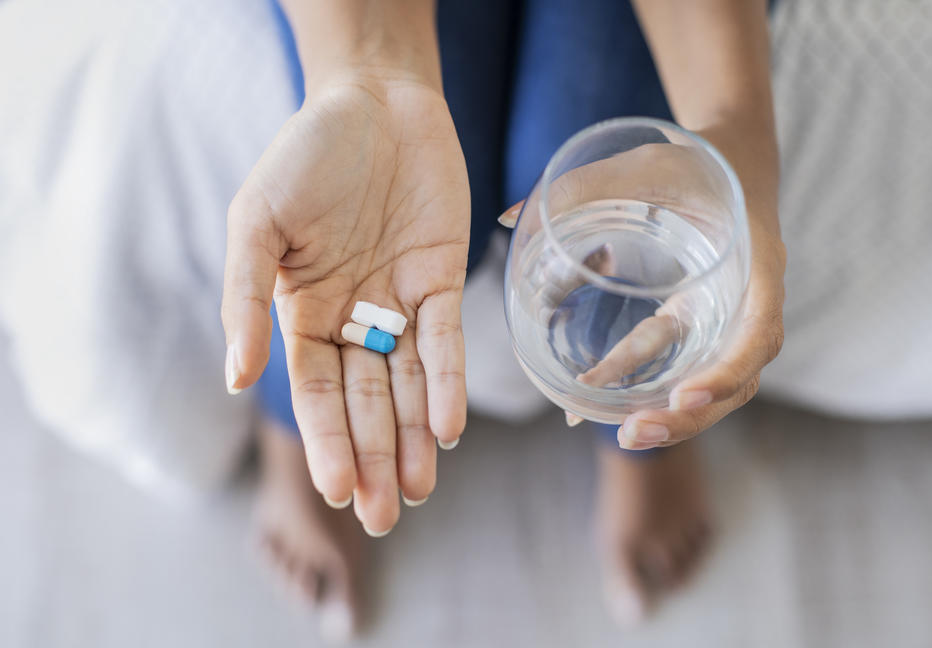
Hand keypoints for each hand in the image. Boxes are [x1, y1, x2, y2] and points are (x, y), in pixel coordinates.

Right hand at [222, 75, 469, 534]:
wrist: (373, 101)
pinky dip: (447, 383)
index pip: (317, 392)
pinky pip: (446, 340)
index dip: (328, 441)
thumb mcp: (257, 222)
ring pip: (408, 384)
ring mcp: (401, 303)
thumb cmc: (304, 157)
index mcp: (302, 312)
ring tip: (417, 491)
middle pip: (365, 402)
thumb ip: (245, 298)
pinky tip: (446, 429)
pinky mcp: (443, 280)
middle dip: (373, 457)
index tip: (337, 491)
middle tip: (385, 516)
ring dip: (412, 437)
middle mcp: (353, 318)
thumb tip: (238, 379)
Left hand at [499, 135, 784, 447]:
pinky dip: (658, 396)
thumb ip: (581, 189)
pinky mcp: (709, 329)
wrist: (734, 164)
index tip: (684, 396)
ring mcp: (735, 323)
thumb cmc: (693, 162)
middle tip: (631, 436)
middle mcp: (753, 305)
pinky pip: (691, 372)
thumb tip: (507, 219)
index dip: (726, 371)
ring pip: (717, 390)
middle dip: (687, 416)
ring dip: (673, 419)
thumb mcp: (644, 166)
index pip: (758, 333)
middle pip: (736, 382)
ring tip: (621, 437)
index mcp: (757, 266)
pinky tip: (612, 413)